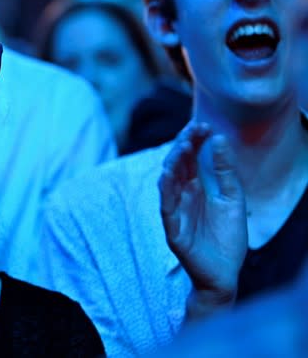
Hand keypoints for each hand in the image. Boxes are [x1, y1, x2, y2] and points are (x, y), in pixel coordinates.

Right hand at [159, 122, 247, 317]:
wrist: (225, 273)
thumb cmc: (227, 238)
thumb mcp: (233, 199)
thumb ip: (225, 172)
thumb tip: (220, 139)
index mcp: (195, 188)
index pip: (189, 158)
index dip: (193, 140)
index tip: (203, 124)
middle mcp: (182, 196)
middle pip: (177, 165)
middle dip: (183, 145)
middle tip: (194, 129)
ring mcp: (176, 212)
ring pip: (168, 183)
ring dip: (173, 164)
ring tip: (182, 147)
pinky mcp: (173, 230)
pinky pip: (166, 208)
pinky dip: (165, 191)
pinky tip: (167, 175)